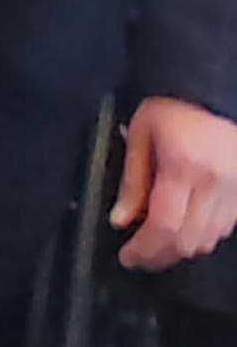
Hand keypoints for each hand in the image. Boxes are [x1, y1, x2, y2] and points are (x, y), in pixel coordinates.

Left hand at [111, 96, 236, 270]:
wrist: (210, 88)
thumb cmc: (172, 107)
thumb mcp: (140, 134)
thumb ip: (132, 180)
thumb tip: (121, 219)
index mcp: (184, 165)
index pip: (164, 224)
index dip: (145, 249)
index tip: (129, 257)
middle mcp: (214, 181)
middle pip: (187, 240)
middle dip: (159, 256)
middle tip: (139, 258)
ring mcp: (234, 187)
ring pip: (208, 239)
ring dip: (180, 249)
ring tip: (158, 247)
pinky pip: (224, 227)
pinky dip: (202, 236)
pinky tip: (184, 230)